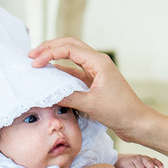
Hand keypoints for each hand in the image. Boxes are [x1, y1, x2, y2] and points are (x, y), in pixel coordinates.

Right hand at [28, 38, 149, 139]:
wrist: (136, 122)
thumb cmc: (119, 112)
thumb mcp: (91, 104)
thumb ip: (68, 96)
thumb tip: (47, 93)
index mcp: (99, 62)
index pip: (69, 48)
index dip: (49, 53)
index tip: (35, 63)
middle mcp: (98, 62)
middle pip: (70, 45)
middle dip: (49, 48)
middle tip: (31, 55)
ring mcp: (96, 71)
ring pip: (72, 56)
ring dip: (55, 57)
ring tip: (37, 61)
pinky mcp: (94, 81)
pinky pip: (74, 70)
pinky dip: (61, 71)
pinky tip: (50, 75)